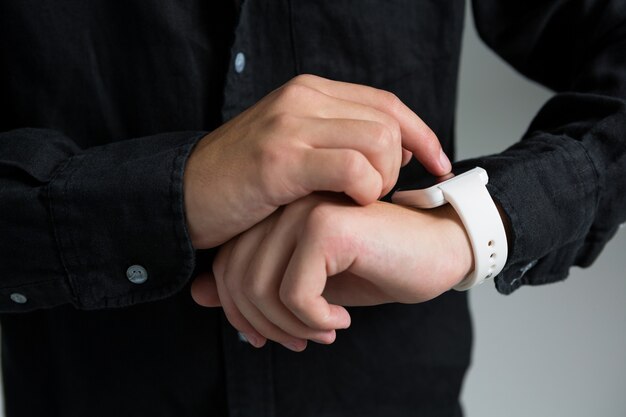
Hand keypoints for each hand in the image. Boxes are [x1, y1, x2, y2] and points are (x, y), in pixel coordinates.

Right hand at [184, 74, 450, 248]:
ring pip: (379, 141)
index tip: (440, 164)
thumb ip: (337, 141)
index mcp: (308, 93)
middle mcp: (302, 98)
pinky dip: (364, 189)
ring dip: (382, 180)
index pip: (386, 104)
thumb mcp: (292, 150)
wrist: (180, 198)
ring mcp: (290, 125)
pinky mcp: (280, 159)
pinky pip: (352, 167)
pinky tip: (348, 205)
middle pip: (388, 123)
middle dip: (400, 165)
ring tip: (356, 203)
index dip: (422, 134)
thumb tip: (393, 151)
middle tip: (378, 197)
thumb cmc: (239, 183)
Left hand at [191, 193, 472, 350]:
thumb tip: (198, 296)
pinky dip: (313, 319)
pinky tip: (341, 318)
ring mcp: (305, 208)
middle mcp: (286, 203)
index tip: (267, 337)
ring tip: (322, 331)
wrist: (440, 249)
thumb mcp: (310, 284)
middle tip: (299, 341)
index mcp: (277, 212)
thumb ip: (254, 286)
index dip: (239, 311)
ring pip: (261, 287)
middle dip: (262, 324)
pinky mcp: (328, 224)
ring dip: (290, 326)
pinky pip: (294, 292)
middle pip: (237, 276)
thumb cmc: (379, 265)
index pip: (227, 264)